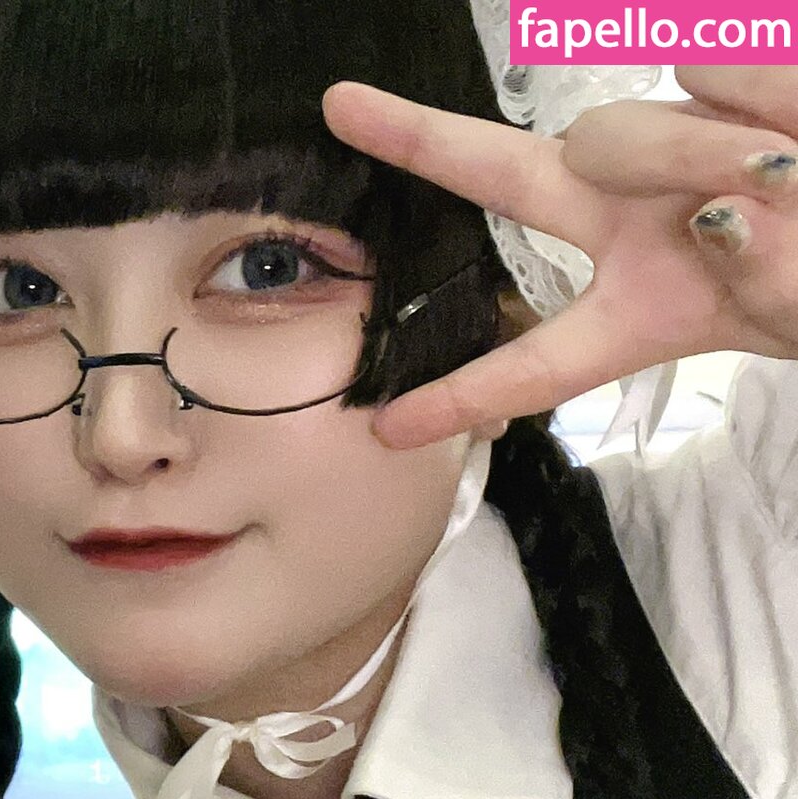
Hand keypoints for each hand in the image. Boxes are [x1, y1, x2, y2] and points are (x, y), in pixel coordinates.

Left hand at [324, 66, 797, 448]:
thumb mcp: (795, 306)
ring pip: (616, 132)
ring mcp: (670, 143)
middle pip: (510, 175)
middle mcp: (636, 221)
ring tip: (790, 176)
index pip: (538, 362)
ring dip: (700, 158)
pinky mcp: (720, 70)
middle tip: (341, 104)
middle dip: (423, 138)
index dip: (464, 399)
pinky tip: (794, 135)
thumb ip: (756, 268)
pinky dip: (766, 105)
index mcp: (644, 308)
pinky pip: (711, 74)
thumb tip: (722, 202)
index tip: (384, 434)